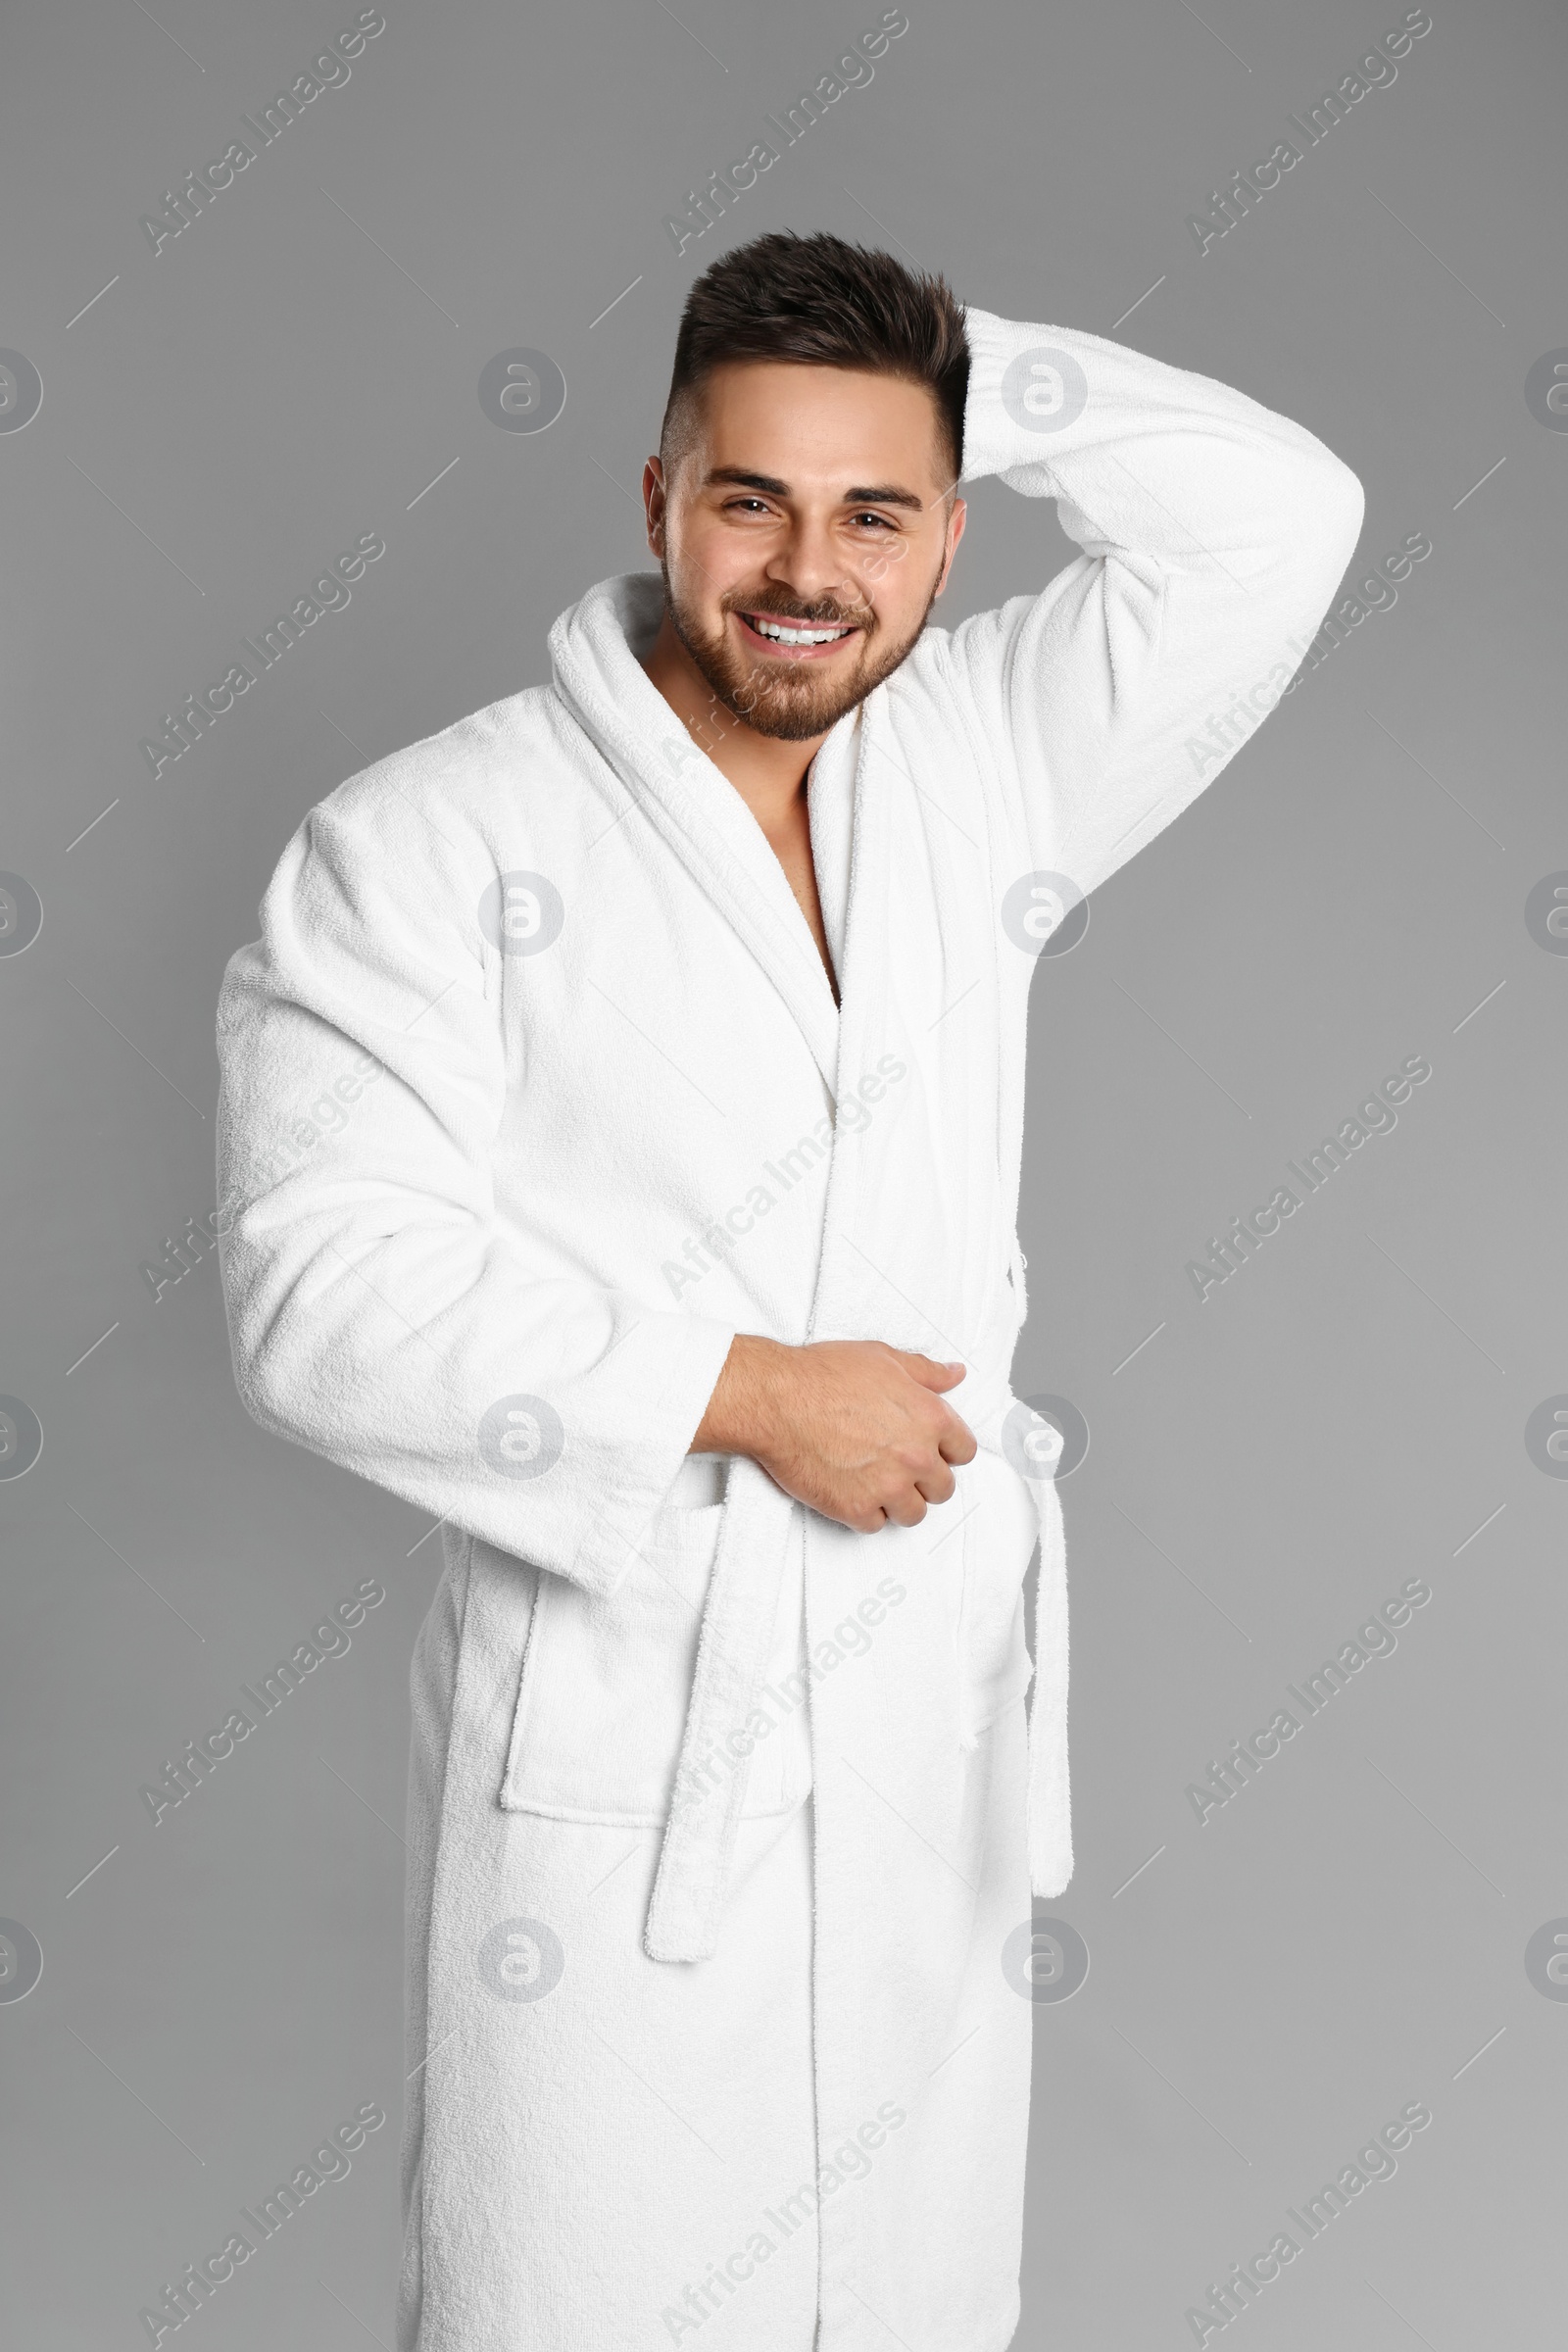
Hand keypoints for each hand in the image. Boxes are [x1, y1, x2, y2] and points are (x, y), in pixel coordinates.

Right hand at [691, 1335, 976, 1532]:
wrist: (777, 1401)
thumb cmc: (823, 1377)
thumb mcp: (883, 1359)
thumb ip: (926, 1371)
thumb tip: (954, 1374)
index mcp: (929, 1418)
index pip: (964, 1451)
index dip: (948, 1450)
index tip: (934, 1451)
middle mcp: (916, 1456)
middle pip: (943, 1488)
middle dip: (925, 1480)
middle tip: (901, 1468)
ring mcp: (888, 1487)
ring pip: (913, 1514)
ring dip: (899, 1502)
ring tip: (877, 1485)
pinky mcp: (856, 1509)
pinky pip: (875, 1525)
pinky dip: (865, 1513)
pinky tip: (852, 1492)